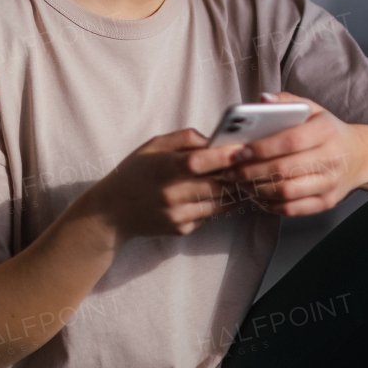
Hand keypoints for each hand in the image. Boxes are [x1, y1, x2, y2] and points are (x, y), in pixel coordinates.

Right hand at [88, 129, 250, 243]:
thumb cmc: (135, 172)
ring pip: (219, 202)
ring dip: (237, 189)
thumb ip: (184, 138)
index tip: (243, 148)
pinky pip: (210, 215)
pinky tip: (225, 192)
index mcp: (161, 169)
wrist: (112, 213)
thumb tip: (214, 138)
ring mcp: (176, 215)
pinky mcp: (181, 229)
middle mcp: (169, 195)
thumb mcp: (152, 146)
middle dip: (239, 173)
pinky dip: (221, 203)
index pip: (197, 162)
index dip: (223, 156)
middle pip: (216, 184)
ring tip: (248, 176)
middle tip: (255, 162)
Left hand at [221, 91, 367, 215]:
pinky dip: (270, 205)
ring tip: (240, 183)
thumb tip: (262, 99)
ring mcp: (330, 183)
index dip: (261, 148)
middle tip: (230, 171)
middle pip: (284, 169)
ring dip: (257, 189)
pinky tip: (257, 196)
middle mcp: (332, 158)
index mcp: (327, 131)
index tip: (239, 151)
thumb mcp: (315, 110)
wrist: (361, 157)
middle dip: (251, 172)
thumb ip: (287, 102)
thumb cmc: (330, 132)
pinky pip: (293, 209)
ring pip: (286, 192)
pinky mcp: (327, 202)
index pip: (290, 141)